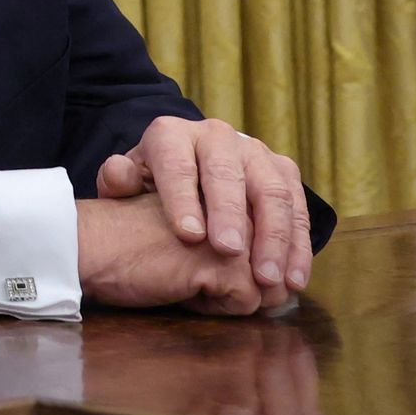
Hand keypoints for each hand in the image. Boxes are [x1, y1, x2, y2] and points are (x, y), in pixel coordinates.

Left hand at [98, 115, 315, 302]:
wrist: (190, 170)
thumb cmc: (152, 185)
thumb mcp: (128, 181)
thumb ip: (118, 181)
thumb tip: (118, 175)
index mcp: (172, 135)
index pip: (177, 164)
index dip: (183, 199)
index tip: (188, 236)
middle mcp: (216, 136)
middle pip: (228, 174)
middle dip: (230, 214)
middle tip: (229, 252)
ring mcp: (255, 151)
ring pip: (272, 191)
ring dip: (273, 237)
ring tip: (267, 277)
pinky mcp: (284, 171)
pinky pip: (297, 208)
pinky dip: (297, 246)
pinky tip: (293, 279)